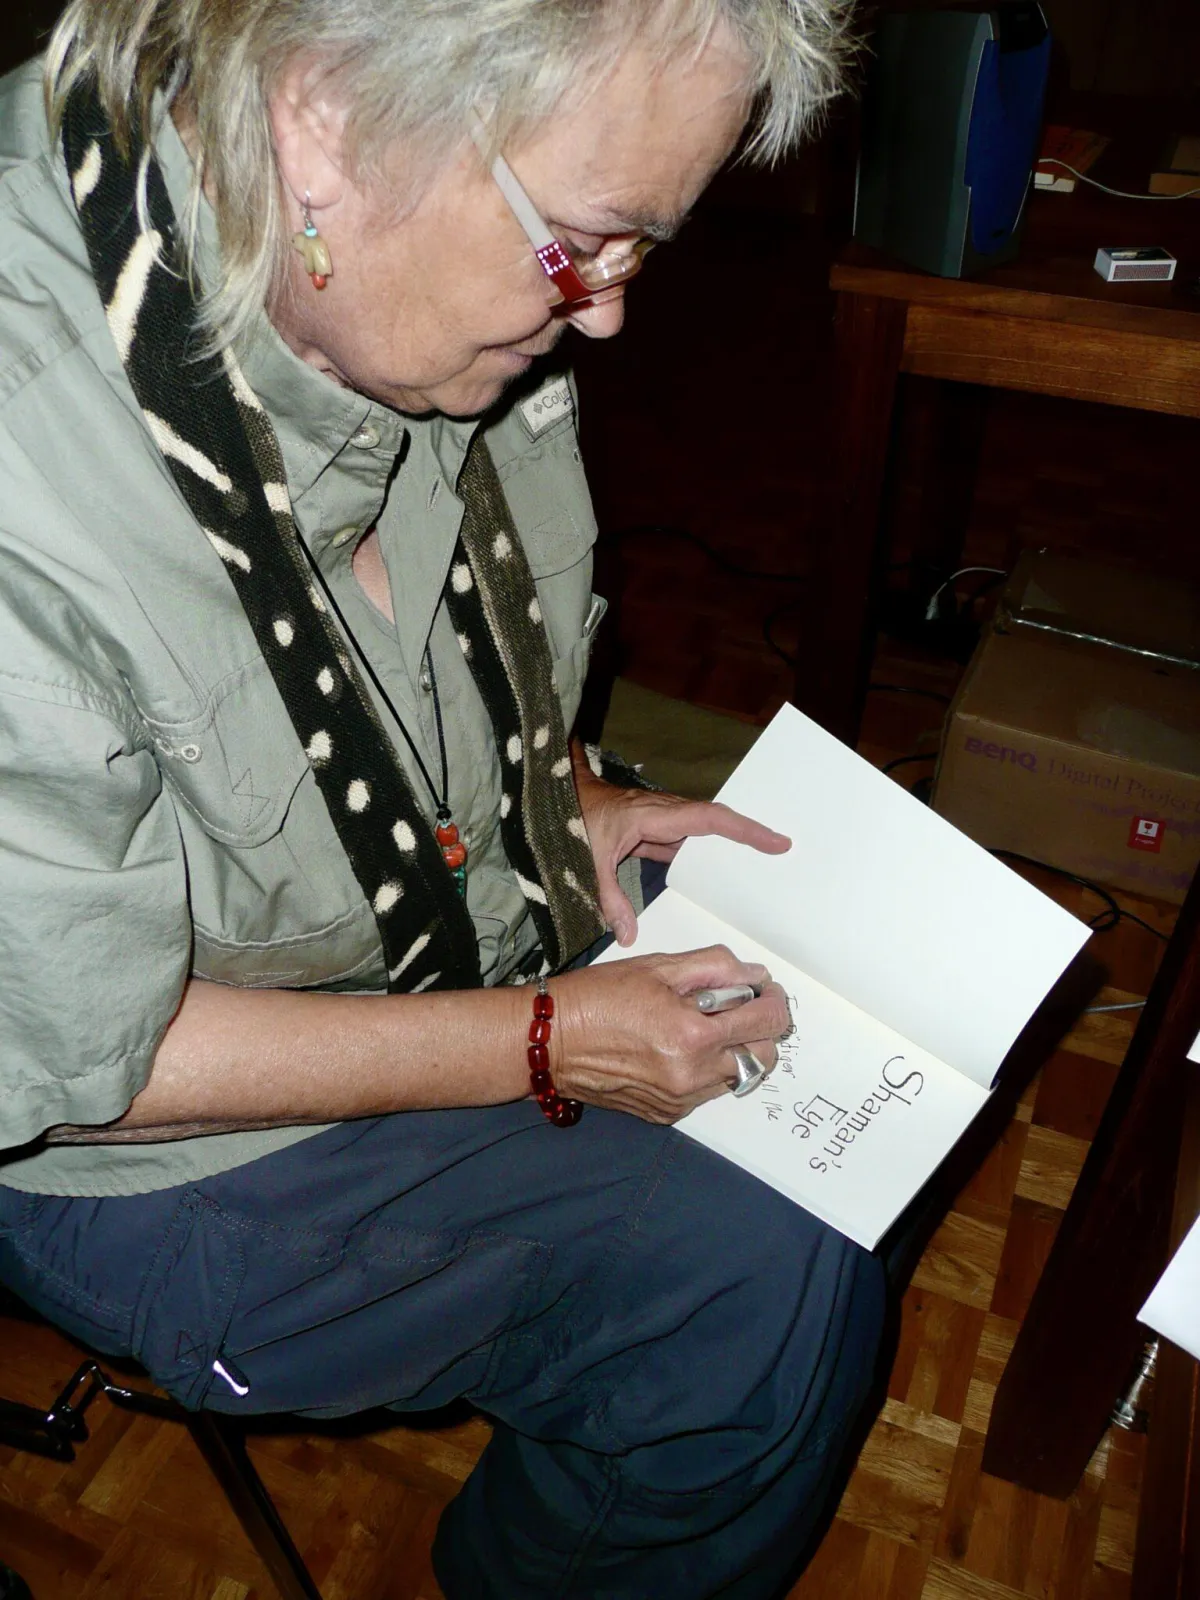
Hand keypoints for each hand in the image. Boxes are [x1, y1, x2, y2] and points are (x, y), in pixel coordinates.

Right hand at [550, 945, 792, 1123]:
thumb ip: (713, 967)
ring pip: (737, 1077)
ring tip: (702, 1028)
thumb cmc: (598, 997)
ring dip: (733, 1051)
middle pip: (762, 1057)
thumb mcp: (657, 967)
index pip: (767, 1022)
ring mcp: (680, 1099)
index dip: (773, 1000)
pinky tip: (678, 1050)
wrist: (549, 1042)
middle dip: (760, 1029)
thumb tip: (753, 974)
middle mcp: (692, 1075)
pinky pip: (707, 1092)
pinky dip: (706, 1070)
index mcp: (693, 1035)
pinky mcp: (666, 1114)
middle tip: (737, 1007)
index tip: (762, 989)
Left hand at [571, 743, 789, 946]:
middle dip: (750, 836)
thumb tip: (627, 936)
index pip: (710, 819)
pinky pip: (688, 843)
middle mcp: (665, 815)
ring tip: (760, 868)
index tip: (775, 841)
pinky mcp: (655, 832)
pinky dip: (704, 857)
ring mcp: (661, 822)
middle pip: (717, 823)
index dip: (745, 830)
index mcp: (655, 816)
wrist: (557, 797)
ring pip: (704, 833)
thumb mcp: (588, 862)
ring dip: (729, 848)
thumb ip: (608, 899)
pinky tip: (716, 877)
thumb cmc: (572, 820)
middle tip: (785, 852)